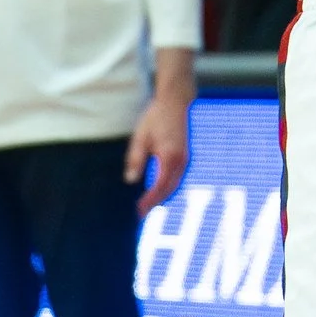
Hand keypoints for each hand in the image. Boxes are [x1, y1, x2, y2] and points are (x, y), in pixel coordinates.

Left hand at [124, 80, 191, 215]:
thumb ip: (136, 160)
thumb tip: (130, 181)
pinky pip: (177, 177)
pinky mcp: (184, 156)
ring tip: (147, 205)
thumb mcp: (141, 137)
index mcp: (169, 157)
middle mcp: (181, 161)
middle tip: (140, 213)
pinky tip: (157, 190)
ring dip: (162, 196)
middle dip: (155, 203)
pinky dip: (167, 187)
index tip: (138, 210)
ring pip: (174, 185)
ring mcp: (185, 159)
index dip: (149, 200)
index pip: (159, 187)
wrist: (175, 103)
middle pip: (169, 189)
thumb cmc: (155, 118)